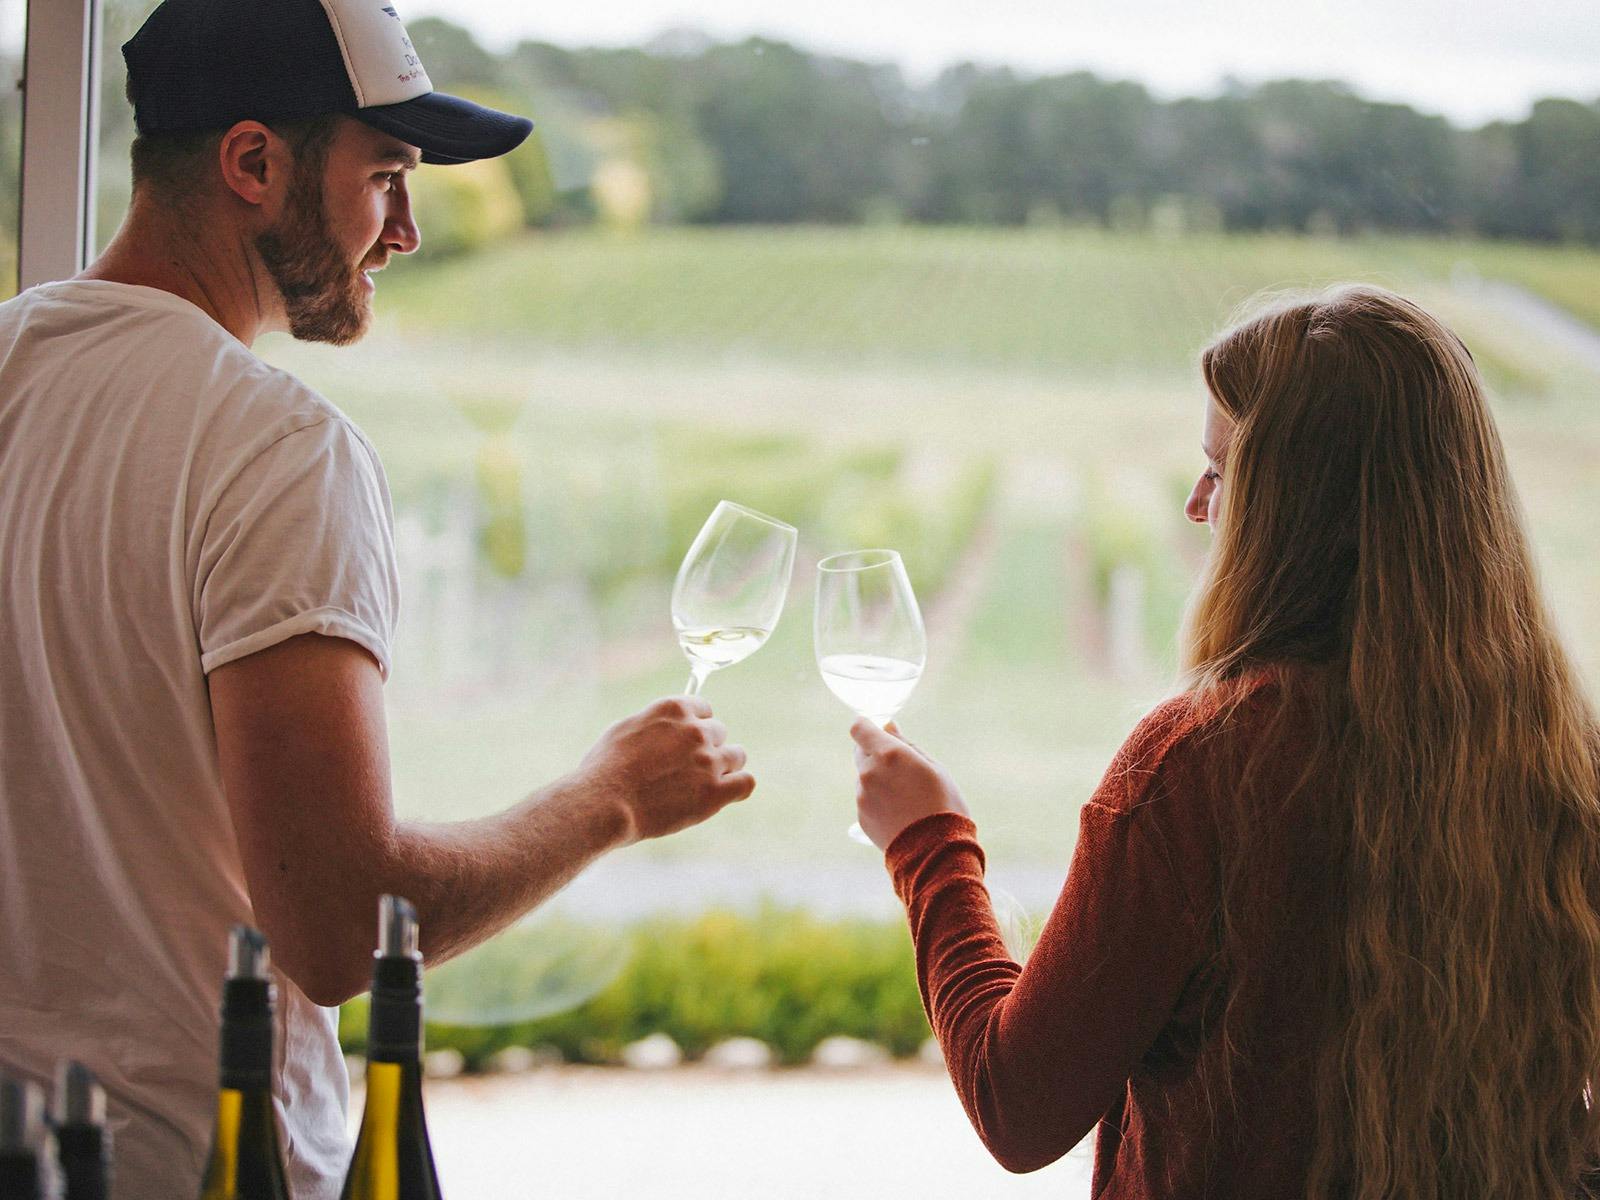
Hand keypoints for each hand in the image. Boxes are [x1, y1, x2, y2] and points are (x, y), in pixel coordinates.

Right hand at [579, 696, 754, 843]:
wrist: (603, 804)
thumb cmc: (604, 769)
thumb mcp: (625, 729)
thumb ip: (655, 723)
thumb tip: (666, 726)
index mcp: (674, 709)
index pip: (704, 709)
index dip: (695, 727)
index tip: (685, 743)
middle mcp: (696, 730)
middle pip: (720, 732)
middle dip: (706, 749)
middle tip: (685, 770)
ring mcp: (708, 761)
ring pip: (737, 756)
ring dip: (724, 767)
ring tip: (702, 784)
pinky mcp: (715, 792)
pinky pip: (746, 783)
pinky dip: (738, 788)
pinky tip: (725, 795)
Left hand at [850, 719, 967, 850]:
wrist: (935, 852)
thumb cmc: (943, 805)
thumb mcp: (933, 767)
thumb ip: (906, 744)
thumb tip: (888, 727)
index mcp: (888, 754)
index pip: (860, 728)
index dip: (867, 726)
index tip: (877, 730)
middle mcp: (869, 773)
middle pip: (860, 751)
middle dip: (876, 753)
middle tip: (903, 769)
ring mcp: (862, 796)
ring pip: (864, 777)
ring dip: (878, 778)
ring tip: (908, 797)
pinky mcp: (862, 816)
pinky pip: (866, 798)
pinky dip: (878, 799)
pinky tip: (901, 812)